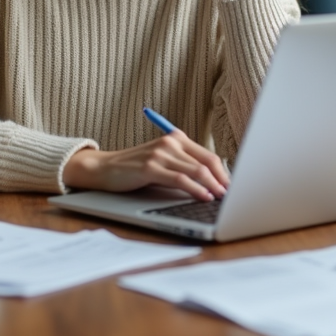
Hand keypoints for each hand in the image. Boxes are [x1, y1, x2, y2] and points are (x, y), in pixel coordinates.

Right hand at [61, 131, 230, 201]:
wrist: (104, 168)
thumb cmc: (134, 168)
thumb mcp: (161, 161)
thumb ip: (182, 165)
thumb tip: (211, 182)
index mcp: (176, 138)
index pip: (208, 155)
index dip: (223, 172)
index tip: (232, 186)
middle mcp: (170, 142)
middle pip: (207, 162)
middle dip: (222, 180)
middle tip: (231, 195)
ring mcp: (160, 153)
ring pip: (197, 170)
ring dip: (213, 186)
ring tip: (222, 198)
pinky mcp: (151, 167)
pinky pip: (181, 179)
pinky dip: (196, 189)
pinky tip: (204, 196)